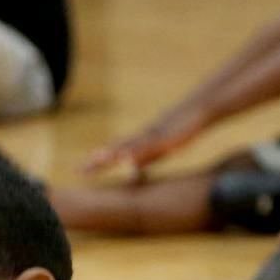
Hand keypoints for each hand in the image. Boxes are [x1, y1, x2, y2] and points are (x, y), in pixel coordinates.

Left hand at [81, 109, 204, 176]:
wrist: (200, 108)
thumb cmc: (182, 128)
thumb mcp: (162, 147)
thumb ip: (147, 158)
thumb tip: (131, 171)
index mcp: (141, 140)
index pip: (115, 151)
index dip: (98, 161)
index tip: (80, 171)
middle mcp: (143, 136)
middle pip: (117, 148)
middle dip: (98, 161)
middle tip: (79, 171)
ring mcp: (154, 135)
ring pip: (130, 146)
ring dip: (114, 154)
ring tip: (98, 162)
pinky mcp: (167, 137)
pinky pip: (150, 146)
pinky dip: (137, 152)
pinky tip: (127, 159)